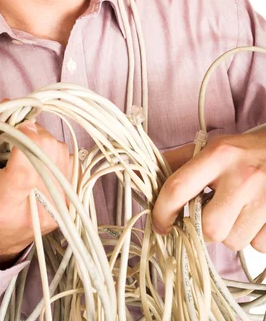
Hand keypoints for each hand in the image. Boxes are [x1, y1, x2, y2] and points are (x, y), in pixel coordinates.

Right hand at [0, 117, 73, 267]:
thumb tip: (4, 109)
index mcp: (2, 207)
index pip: (25, 167)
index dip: (24, 138)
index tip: (16, 127)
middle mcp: (36, 210)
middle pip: (47, 153)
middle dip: (32, 136)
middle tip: (16, 141)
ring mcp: (58, 209)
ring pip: (60, 152)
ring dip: (44, 143)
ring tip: (27, 154)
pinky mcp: (71, 204)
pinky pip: (69, 162)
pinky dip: (54, 155)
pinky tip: (39, 163)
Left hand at [153, 130, 265, 252]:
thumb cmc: (245, 152)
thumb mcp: (213, 147)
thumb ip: (178, 162)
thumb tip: (139, 174)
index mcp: (218, 155)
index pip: (178, 188)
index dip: (162, 212)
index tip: (161, 224)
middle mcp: (242, 176)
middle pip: (209, 227)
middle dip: (205, 228)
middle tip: (211, 214)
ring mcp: (264, 198)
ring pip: (233, 241)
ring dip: (231, 233)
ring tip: (238, 211)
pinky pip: (258, 246)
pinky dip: (253, 237)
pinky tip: (255, 216)